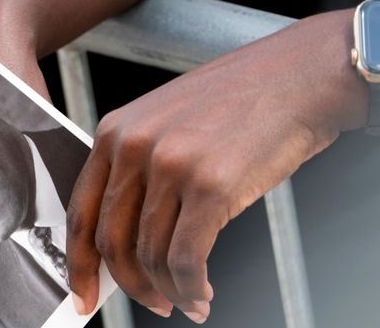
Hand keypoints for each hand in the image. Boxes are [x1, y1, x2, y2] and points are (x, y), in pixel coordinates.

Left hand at [66, 9, 367, 322]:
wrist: (300, 76)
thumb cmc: (243, 98)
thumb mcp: (170, 119)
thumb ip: (141, 169)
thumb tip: (131, 236)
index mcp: (116, 131)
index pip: (81, 212)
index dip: (79, 264)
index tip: (84, 293)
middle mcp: (135, 147)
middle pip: (113, 242)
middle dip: (130, 286)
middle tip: (152, 303)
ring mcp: (171, 167)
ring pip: (152, 256)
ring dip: (168, 291)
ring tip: (188, 300)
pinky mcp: (211, 188)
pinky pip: (186, 260)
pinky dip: (191, 287)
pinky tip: (204, 293)